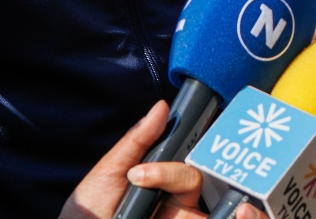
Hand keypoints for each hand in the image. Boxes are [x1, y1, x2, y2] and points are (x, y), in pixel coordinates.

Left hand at [58, 101, 266, 218]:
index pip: (189, 157)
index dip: (195, 143)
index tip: (191, 126)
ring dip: (173, 183)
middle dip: (171, 173)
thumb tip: (162, 107)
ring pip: (204, 199)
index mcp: (163, 179)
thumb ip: (137, 141)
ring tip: (140, 184)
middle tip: (137, 177)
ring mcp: (184, 216)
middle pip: (196, 177)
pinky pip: (215, 216)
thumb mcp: (108, 173)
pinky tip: (204, 209)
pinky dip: (226, 212)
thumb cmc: (89, 211)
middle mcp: (179, 200)